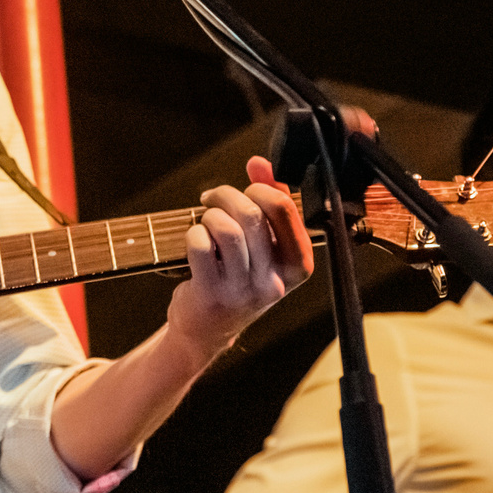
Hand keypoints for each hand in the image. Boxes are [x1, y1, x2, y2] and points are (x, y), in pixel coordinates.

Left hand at [166, 156, 314, 353]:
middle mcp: (275, 280)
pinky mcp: (212, 294)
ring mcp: (244, 290)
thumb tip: (259, 164)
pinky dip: (194, 233)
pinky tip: (195, 238)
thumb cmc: (238, 277)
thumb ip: (268, 201)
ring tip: (206, 219)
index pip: (285, 209)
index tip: (245, 188)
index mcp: (298, 265)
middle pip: (253, 215)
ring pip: (227, 229)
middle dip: (228, 195)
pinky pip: (201, 246)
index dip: (261, 187)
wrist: (208, 328)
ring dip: (210, 214)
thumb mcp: (264, 245)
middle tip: (214, 198)